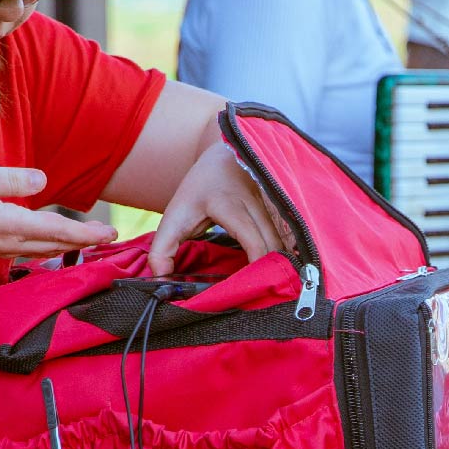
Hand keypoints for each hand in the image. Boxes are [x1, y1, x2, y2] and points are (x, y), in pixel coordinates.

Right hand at [0, 163, 116, 265]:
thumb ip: (11, 179)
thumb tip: (42, 181)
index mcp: (11, 224)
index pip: (59, 230)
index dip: (87, 233)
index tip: (110, 234)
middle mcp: (12, 242)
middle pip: (58, 244)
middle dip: (86, 242)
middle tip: (111, 238)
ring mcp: (3, 250)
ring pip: (46, 249)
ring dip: (70, 245)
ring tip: (90, 240)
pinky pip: (31, 250)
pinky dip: (50, 246)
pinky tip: (55, 241)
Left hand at [149, 142, 291, 278]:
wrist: (224, 156)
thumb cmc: (199, 190)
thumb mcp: (174, 215)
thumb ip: (162, 248)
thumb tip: (160, 278)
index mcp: (228, 204)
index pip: (253, 239)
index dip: (258, 264)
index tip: (253, 285)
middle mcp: (254, 201)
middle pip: (273, 244)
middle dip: (271, 269)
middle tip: (264, 292)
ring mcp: (271, 201)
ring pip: (284, 239)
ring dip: (280, 261)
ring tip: (273, 282)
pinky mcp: (281, 205)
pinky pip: (288, 233)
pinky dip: (285, 251)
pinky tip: (280, 264)